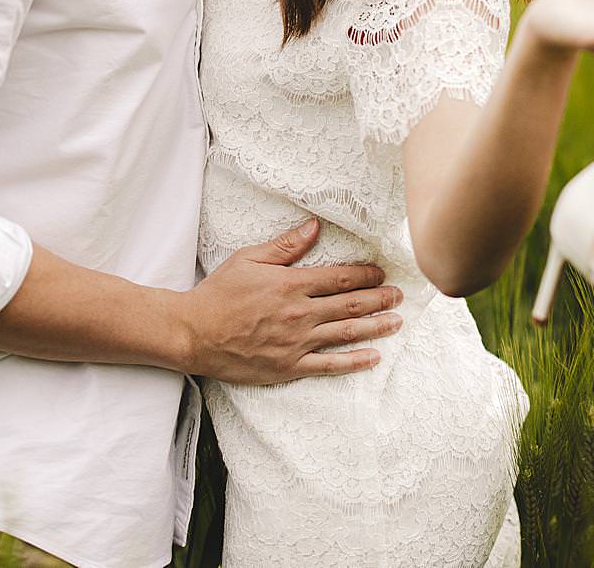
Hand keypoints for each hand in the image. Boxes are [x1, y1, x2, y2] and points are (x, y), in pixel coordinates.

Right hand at [179, 217, 404, 383]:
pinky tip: (373, 357)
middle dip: (379, 299)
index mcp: (291, 284)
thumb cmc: (219, 294)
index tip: (382, 273)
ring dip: (375, 327)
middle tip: (400, 295)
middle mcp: (299, 313)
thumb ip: (285, 246)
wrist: (193, 333)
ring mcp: (296, 342)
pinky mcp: (288, 366)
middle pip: (349, 305)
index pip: (339, 278)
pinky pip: (328, 365)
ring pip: (345, 333)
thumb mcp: (249, 259)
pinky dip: (353, 361)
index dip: (365, 275)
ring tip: (397, 322)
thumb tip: (314, 227)